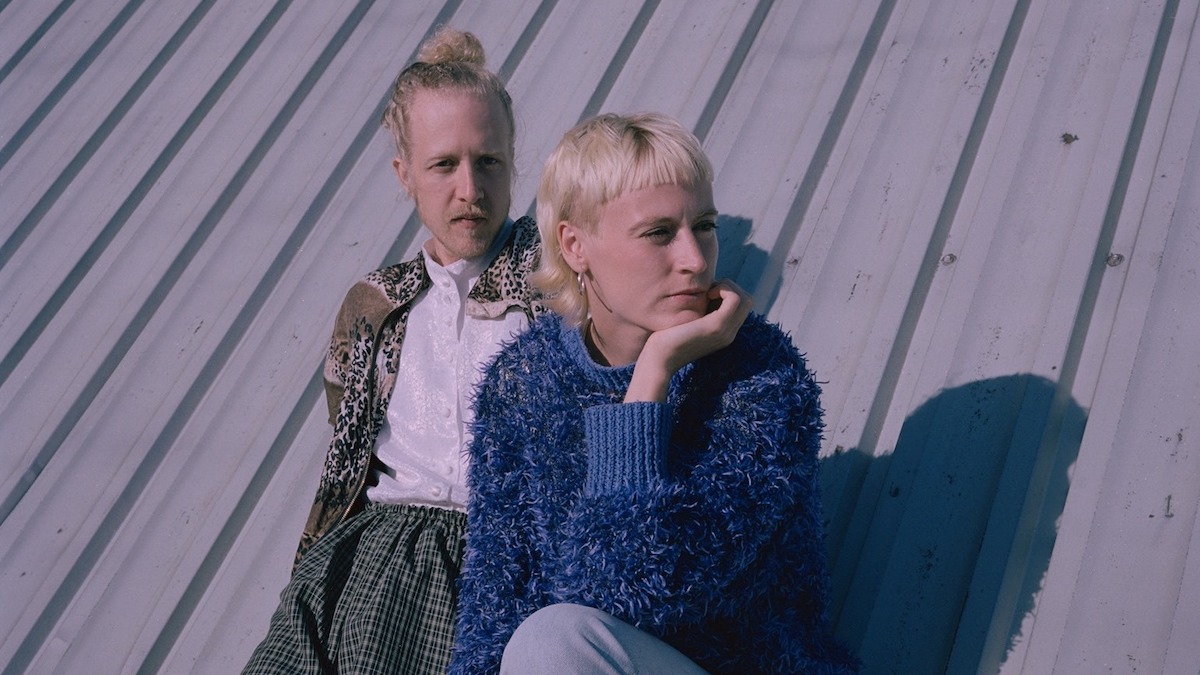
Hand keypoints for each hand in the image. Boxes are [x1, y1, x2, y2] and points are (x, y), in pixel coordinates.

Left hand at [624, 280, 752, 402]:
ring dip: (727, 287)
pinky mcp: (717, 326)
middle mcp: (729, 334)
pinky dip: (723, 289)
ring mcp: (725, 331)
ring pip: (745, 299)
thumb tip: (701, 293)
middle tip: (708, 291)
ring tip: (707, 293)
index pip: (741, 306)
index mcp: (724, 333)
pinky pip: (735, 299)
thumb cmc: (665, 340)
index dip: (726, 293)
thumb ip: (698, 312)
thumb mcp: (687, 323)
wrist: (658, 359)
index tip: (706, 294)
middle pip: (747, 301)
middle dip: (729, 288)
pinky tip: (706, 295)